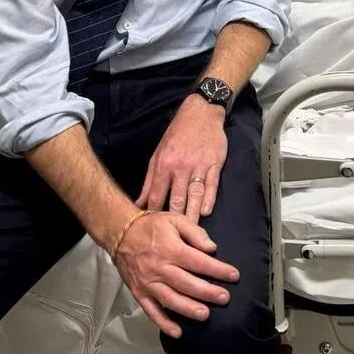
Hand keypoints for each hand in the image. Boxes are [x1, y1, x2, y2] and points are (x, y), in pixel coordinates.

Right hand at [114, 209, 239, 337]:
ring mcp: (148, 283)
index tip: (233, 275)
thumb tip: (212, 248)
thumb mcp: (175, 219)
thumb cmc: (151, 225)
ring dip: (189, 309)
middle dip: (208, 292)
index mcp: (171, 249)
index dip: (218, 270)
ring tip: (205, 315)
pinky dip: (163, 323)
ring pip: (171, 300)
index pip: (199, 262)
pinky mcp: (139, 293)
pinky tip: (178, 331)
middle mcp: (160, 268)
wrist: (120, 232)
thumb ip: (195, 232)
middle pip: (188, 284)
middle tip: (225, 298)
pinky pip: (151, 311)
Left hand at [137, 95, 227, 222]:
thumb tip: (138, 204)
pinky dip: (209, 198)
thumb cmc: (177, 135)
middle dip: (174, 221)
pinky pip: (212, 184)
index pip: (157, 196)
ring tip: (190, 233)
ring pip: (194, 195)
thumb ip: (150, 181)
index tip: (153, 231)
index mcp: (164, 165)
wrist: (200, 112)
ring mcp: (199, 165)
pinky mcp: (215, 162)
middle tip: (173, 241)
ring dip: (192, 215)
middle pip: (177, 199)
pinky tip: (206, 211)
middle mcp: (181, 166)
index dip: (154, 214)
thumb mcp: (158, 154)